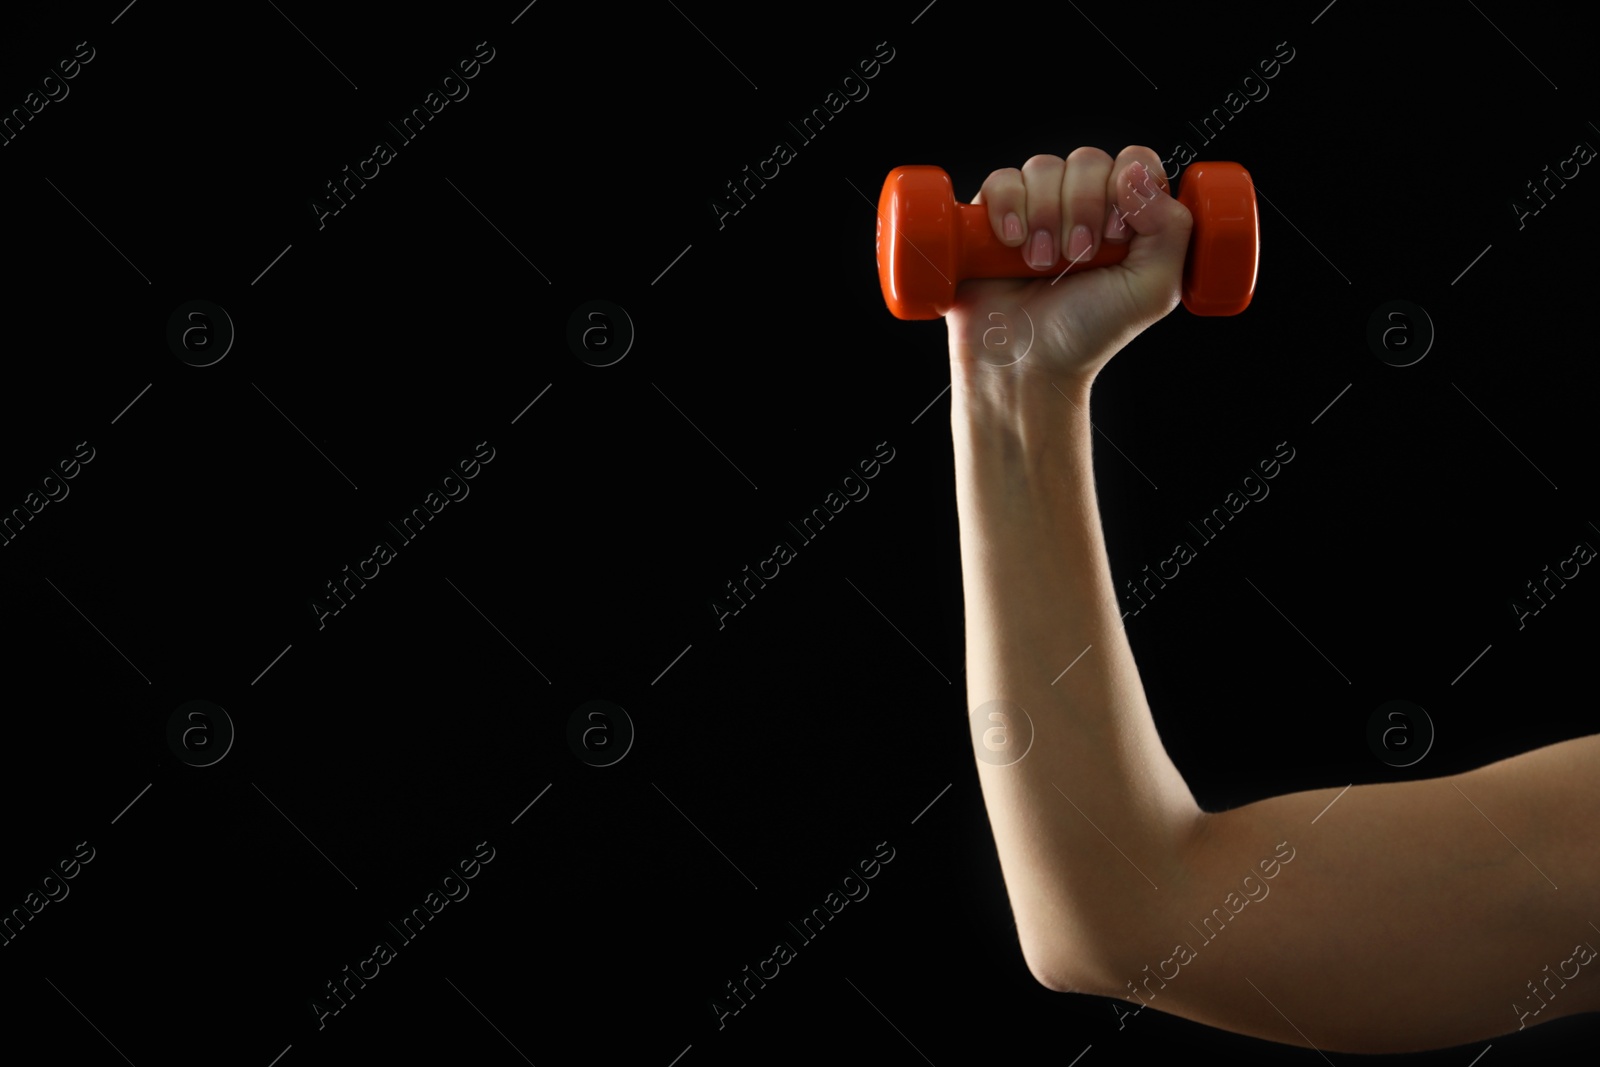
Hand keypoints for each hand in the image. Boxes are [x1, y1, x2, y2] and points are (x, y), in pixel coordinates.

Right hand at [947, 146, 1192, 391]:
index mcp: (1126, 218)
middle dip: (1084, 208)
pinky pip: (1001, 180)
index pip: (1134, 163)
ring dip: (1046, 215)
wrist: (1025, 363)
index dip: (1126, 188)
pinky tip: (1012, 242)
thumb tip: (1136, 175)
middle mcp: (1082, 208)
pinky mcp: (993, 217)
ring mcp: (1037, 210)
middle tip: (1078, 257)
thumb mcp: (1152, 290)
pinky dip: (1007, 206)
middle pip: (1088, 160)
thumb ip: (1172, 229)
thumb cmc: (1087, 334)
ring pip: (1044, 167)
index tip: (1116, 236)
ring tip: (1042, 264)